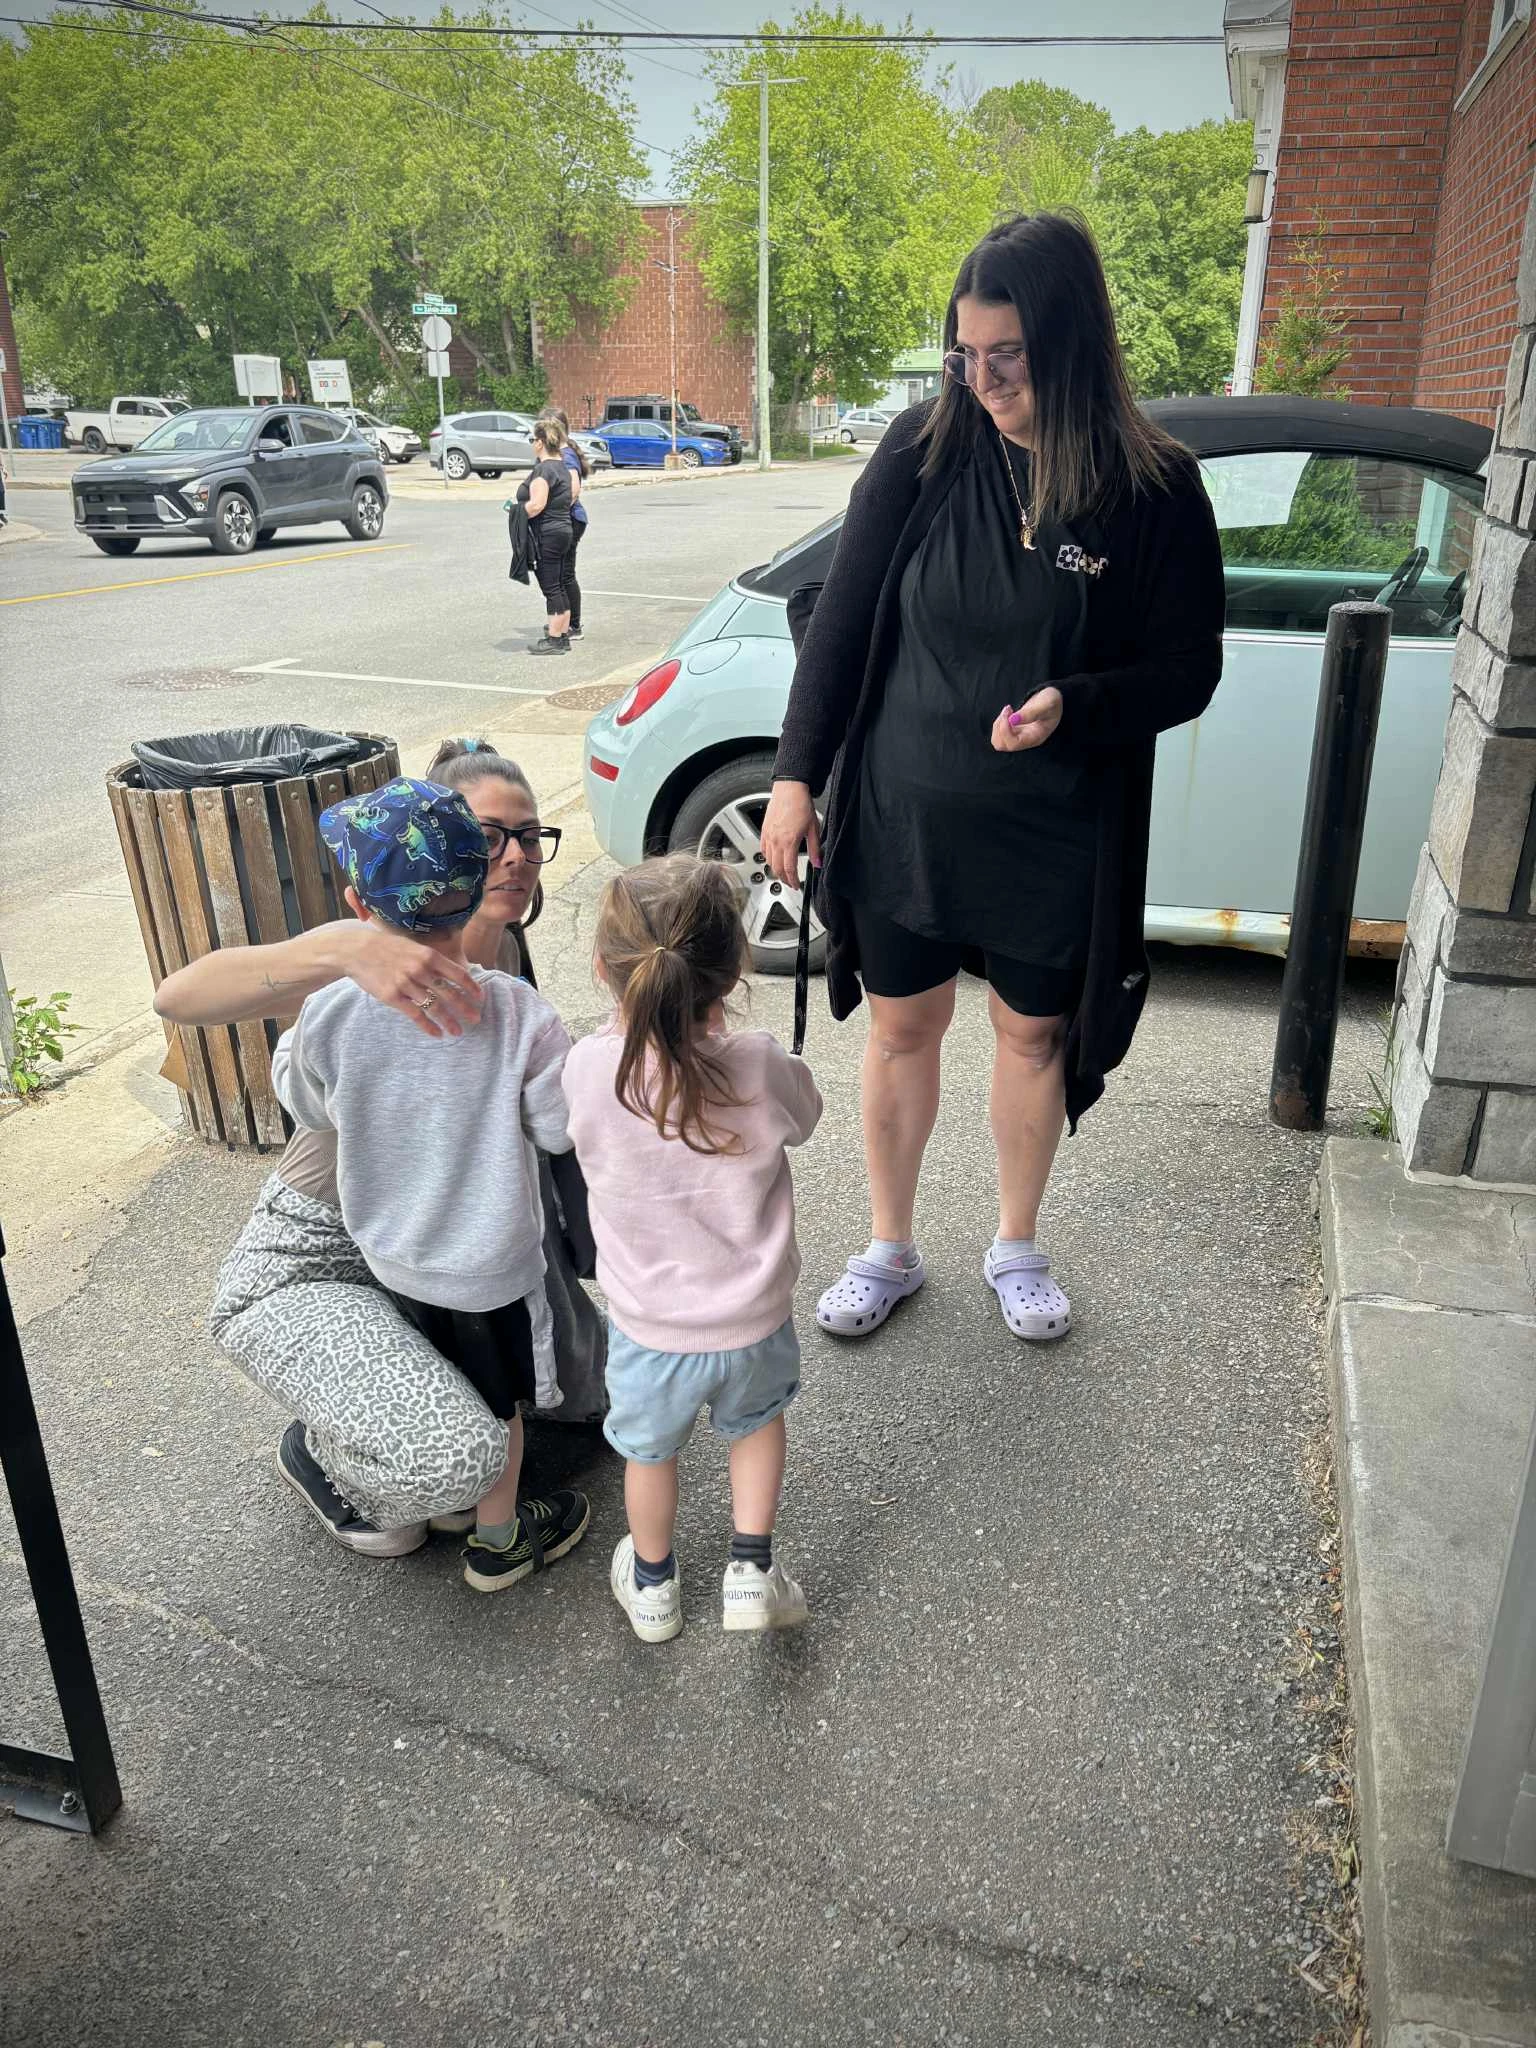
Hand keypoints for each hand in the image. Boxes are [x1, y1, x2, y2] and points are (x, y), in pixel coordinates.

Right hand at [345, 923, 483, 1037]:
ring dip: (448, 1021)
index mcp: (428, 955)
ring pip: (434, 1007)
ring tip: (457, 1032)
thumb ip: (432, 960)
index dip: (471, 987)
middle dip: (465, 1008)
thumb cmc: (387, 947)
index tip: (480, 997)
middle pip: (449, 993)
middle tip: (476, 1019)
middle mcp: (420, 969)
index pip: (457, 974)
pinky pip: (415, 1015)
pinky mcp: (392, 997)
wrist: (356, 950)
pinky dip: (428, 1026)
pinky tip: (437, 1034)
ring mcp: (406, 984)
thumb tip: (453, 973)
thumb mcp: (413, 946)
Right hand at [759, 780, 820, 888]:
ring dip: (775, 869)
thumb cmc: (801, 804)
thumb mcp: (813, 828)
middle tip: (790, 882)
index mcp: (789, 842)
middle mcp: (776, 840)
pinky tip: (773, 858)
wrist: (789, 789)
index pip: (789, 869)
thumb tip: (817, 863)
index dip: (793, 880)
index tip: (796, 885)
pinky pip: (763, 850)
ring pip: (768, 860)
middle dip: (783, 878)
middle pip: (776, 868)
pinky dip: (768, 858)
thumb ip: (814, 849)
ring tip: (783, 872)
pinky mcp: (764, 830)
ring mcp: (768, 836)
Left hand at [991, 686, 1062, 753]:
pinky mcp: (1014, 732)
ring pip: (998, 741)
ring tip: (1008, 711)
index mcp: (1035, 738)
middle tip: (1008, 710)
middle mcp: (1026, 741)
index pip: (1013, 743)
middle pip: (1002, 745)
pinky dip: (999, 723)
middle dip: (1000, 727)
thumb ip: (1031, 713)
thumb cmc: (1053, 702)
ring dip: (998, 725)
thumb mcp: (1046, 704)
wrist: (1054, 700)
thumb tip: (1012, 719)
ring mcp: (1019, 737)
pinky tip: (1008, 712)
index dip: (1005, 730)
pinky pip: (999, 734)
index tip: (1009, 712)